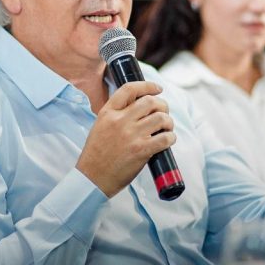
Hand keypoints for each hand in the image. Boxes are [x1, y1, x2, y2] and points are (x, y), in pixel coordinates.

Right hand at [77, 81, 175, 197]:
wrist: (93, 177)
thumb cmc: (97, 154)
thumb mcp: (100, 126)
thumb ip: (116, 115)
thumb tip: (138, 106)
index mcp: (108, 113)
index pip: (129, 89)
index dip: (148, 86)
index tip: (157, 89)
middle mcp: (120, 121)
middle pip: (150, 102)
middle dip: (162, 106)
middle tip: (163, 113)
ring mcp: (131, 135)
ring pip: (161, 118)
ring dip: (168, 122)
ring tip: (166, 128)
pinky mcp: (141, 150)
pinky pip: (165, 138)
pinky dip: (170, 138)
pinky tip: (167, 140)